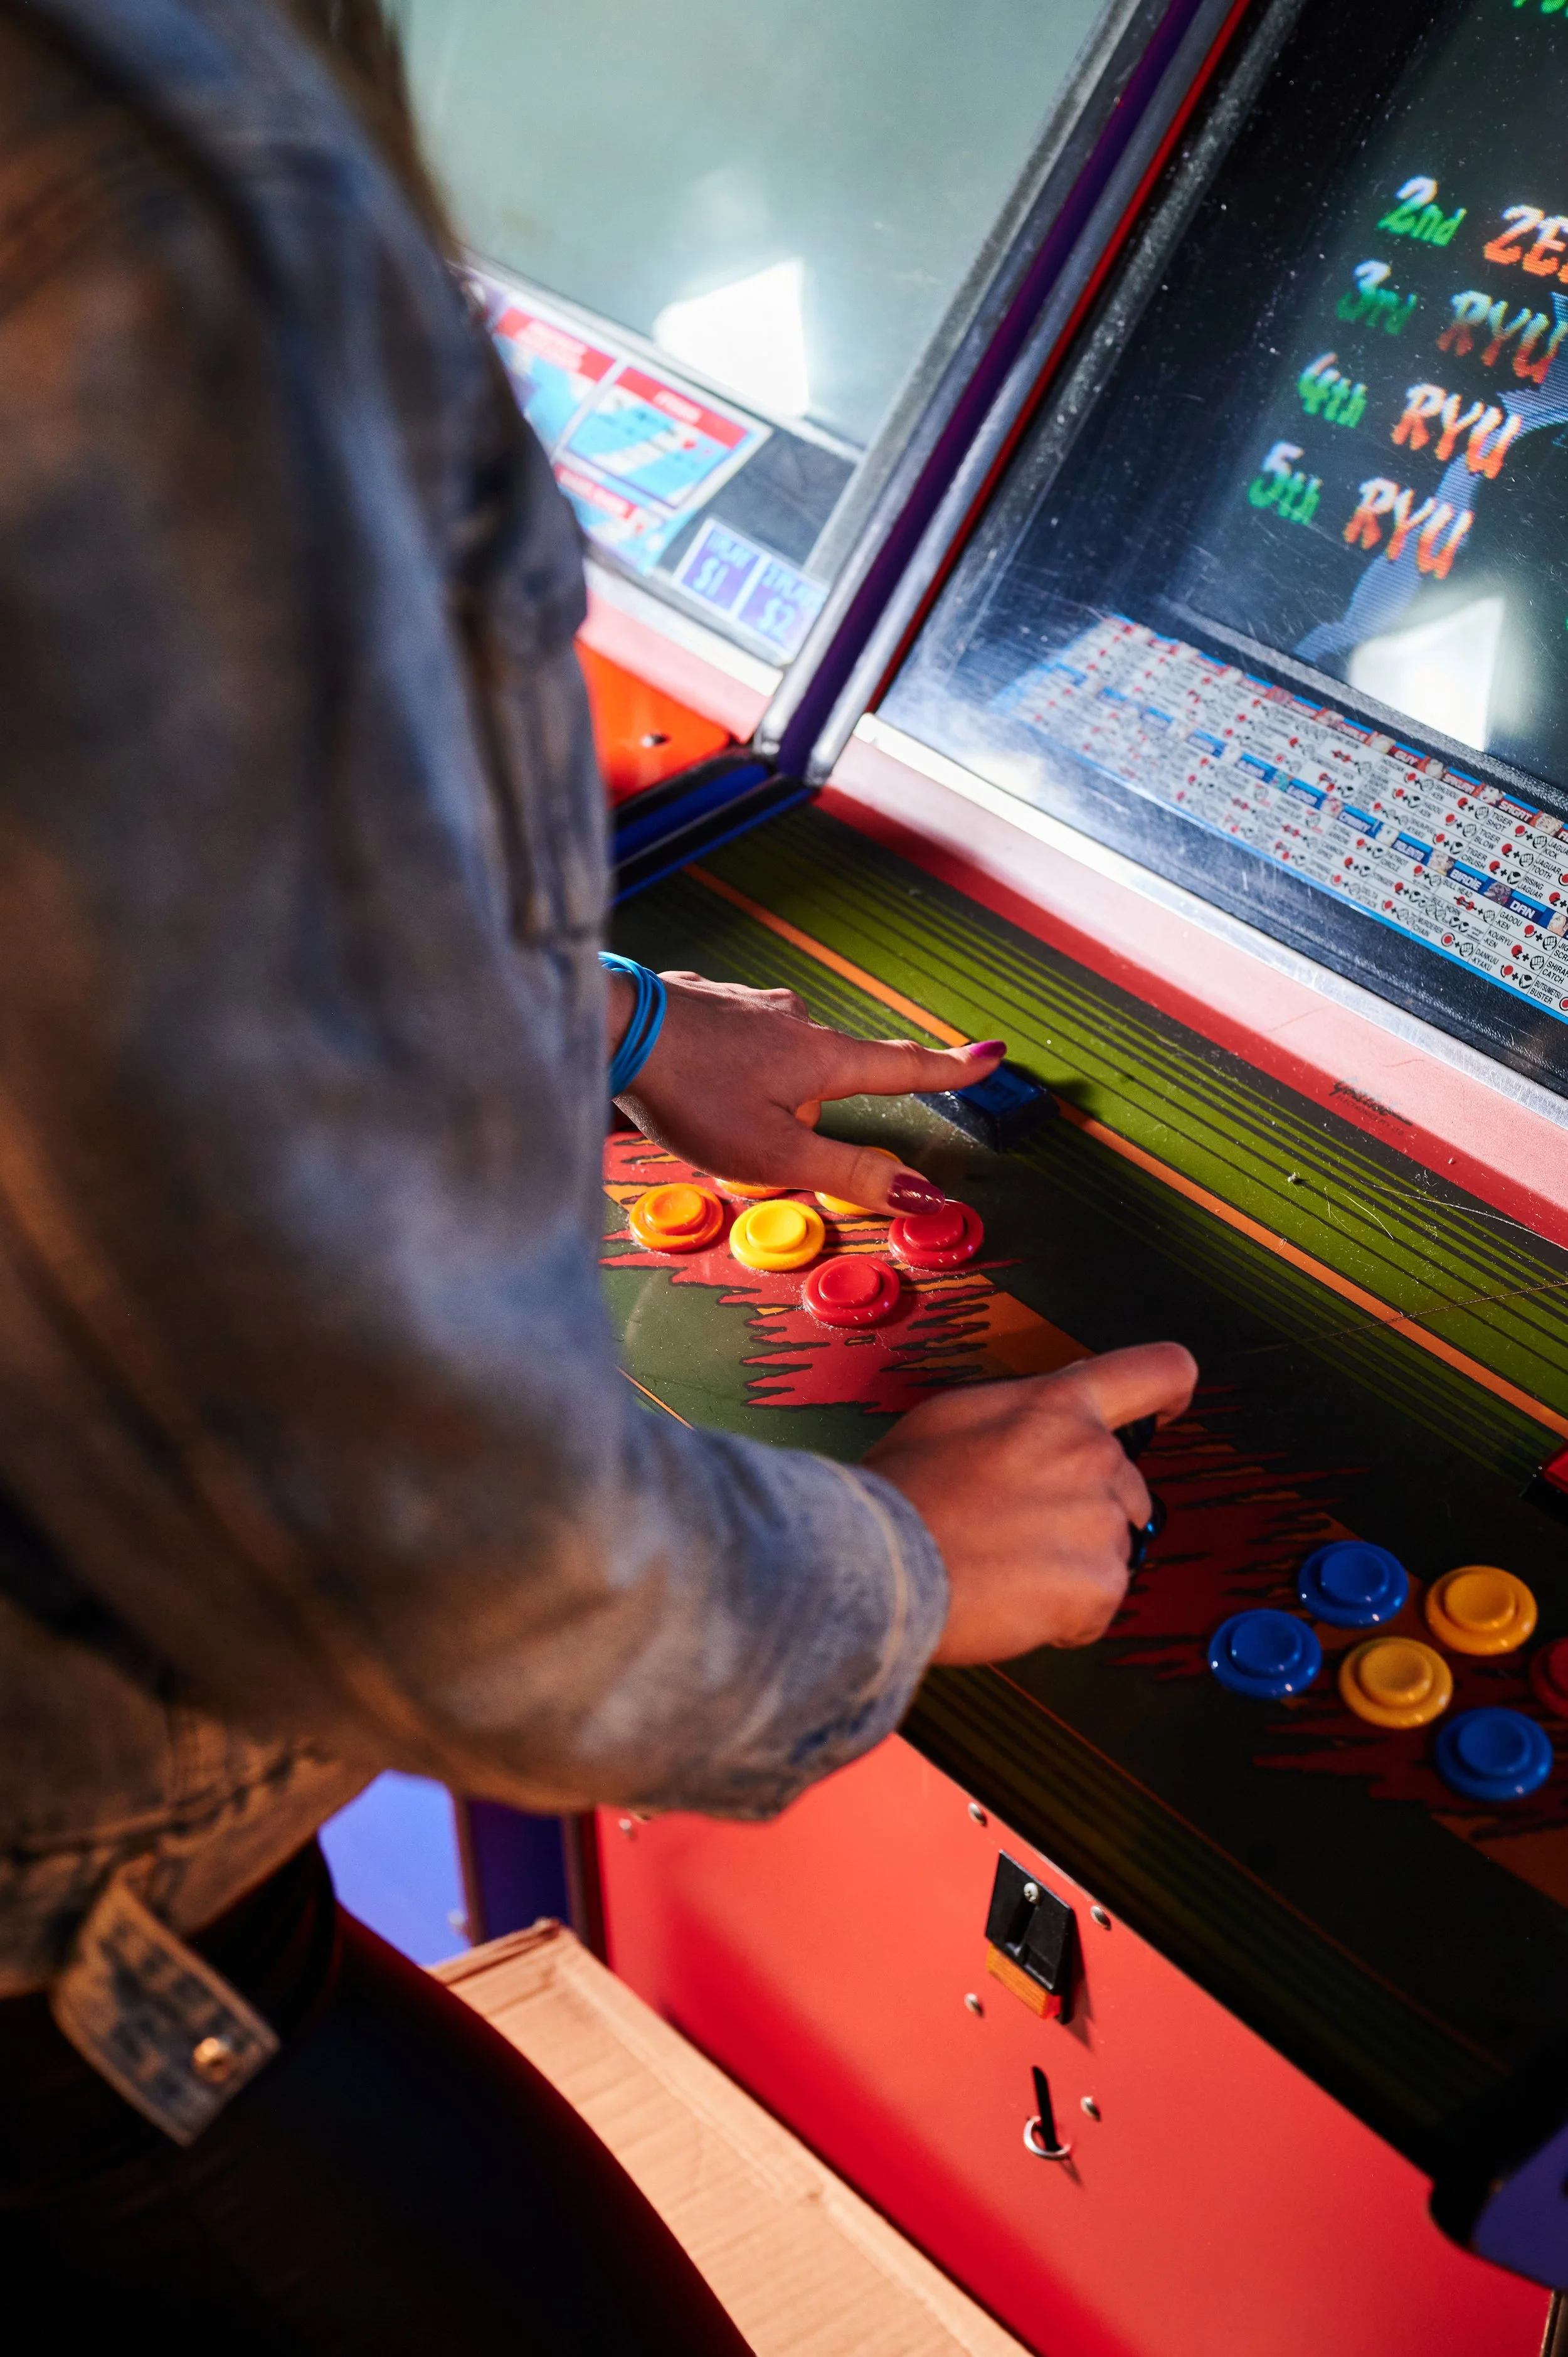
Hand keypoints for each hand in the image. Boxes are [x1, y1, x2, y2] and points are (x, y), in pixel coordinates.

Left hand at [609, 968, 1005, 1213]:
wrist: (614, 1025)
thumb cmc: (691, 1092)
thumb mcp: (774, 1154)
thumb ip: (849, 1174)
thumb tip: (924, 1195)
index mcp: (823, 1058)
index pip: (904, 1067)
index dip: (950, 1070)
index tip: (990, 1056)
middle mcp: (797, 1020)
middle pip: (830, 1078)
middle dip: (803, 1118)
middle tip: (747, 1138)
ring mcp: (754, 1005)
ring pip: (780, 1063)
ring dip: (759, 1095)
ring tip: (706, 1113)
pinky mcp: (715, 1001)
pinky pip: (739, 1046)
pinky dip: (726, 1071)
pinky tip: (690, 1082)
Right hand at [866, 1343, 1197, 1663]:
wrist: (879, 1560)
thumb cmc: (901, 1493)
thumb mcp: (953, 1418)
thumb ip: (1015, 1417)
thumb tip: (1027, 1429)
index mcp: (1055, 1407)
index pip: (1154, 1372)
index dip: (1170, 1391)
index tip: (1169, 1405)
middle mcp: (1091, 1456)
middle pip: (1126, 1487)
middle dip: (1086, 1513)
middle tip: (1020, 1532)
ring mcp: (1100, 1521)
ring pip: (1111, 1549)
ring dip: (1071, 1565)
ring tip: (1003, 1568)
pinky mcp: (1101, 1584)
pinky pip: (1098, 1607)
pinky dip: (1065, 1617)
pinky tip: (1012, 1603)